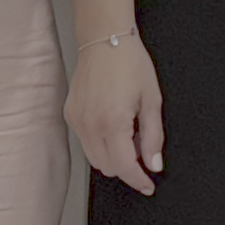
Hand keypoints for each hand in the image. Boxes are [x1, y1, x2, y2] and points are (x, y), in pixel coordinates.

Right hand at [64, 28, 163, 193]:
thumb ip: (153, 136)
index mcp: (113, 122)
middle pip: (107, 167)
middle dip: (127, 168)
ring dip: (113, 157)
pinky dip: (100, 143)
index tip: (148, 185)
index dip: (138, 180)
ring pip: (94, 158)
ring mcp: (77, 121)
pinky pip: (85, 142)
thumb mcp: (152, 100)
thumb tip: (154, 164)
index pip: (124, 167)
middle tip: (142, 152)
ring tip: (129, 135)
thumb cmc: (130, 63)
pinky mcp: (70, 115)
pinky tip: (113, 126)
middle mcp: (90, 125)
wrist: (104, 39)